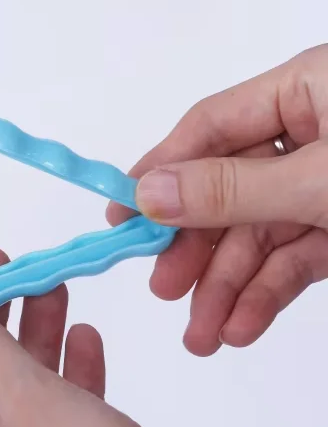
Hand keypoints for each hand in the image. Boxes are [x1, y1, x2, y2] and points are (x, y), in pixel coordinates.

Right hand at [106, 44, 327, 355]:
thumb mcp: (324, 179)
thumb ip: (234, 188)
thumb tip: (148, 193)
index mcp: (305, 91)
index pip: (207, 129)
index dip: (160, 174)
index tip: (120, 219)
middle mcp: (312, 132)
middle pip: (228, 191)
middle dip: (198, 248)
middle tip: (163, 290)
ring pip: (261, 233)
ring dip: (230, 286)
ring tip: (203, 335)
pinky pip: (297, 256)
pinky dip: (269, 293)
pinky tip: (242, 326)